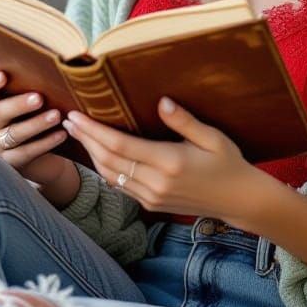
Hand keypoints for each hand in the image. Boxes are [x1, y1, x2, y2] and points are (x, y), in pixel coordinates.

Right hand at [0, 71, 70, 187]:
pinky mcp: (10, 162)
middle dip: (18, 105)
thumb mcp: (32, 101)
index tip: (3, 76)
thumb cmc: (37, 115)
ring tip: (56, 116)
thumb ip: (33, 87)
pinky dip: (45, 143)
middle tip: (39, 98)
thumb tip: (52, 72)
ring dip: (36, 124)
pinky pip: (26, 152)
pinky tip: (61, 134)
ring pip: (14, 134)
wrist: (44, 154)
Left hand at [61, 96, 258, 225]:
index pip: (120, 145)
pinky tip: (98, 156)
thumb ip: (184, 121)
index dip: (94, 131)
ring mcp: (152, 197)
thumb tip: (161, 101)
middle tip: (68, 121)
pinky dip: (105, 169)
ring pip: (111, 175)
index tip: (77, 116)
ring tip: (77, 135)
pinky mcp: (151, 204)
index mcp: (169, 162)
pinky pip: (121, 186)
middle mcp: (156, 183)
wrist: (238, 200)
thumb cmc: (228, 163)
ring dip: (91, 155)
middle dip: (86, 140)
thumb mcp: (212, 137)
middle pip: (109, 160)